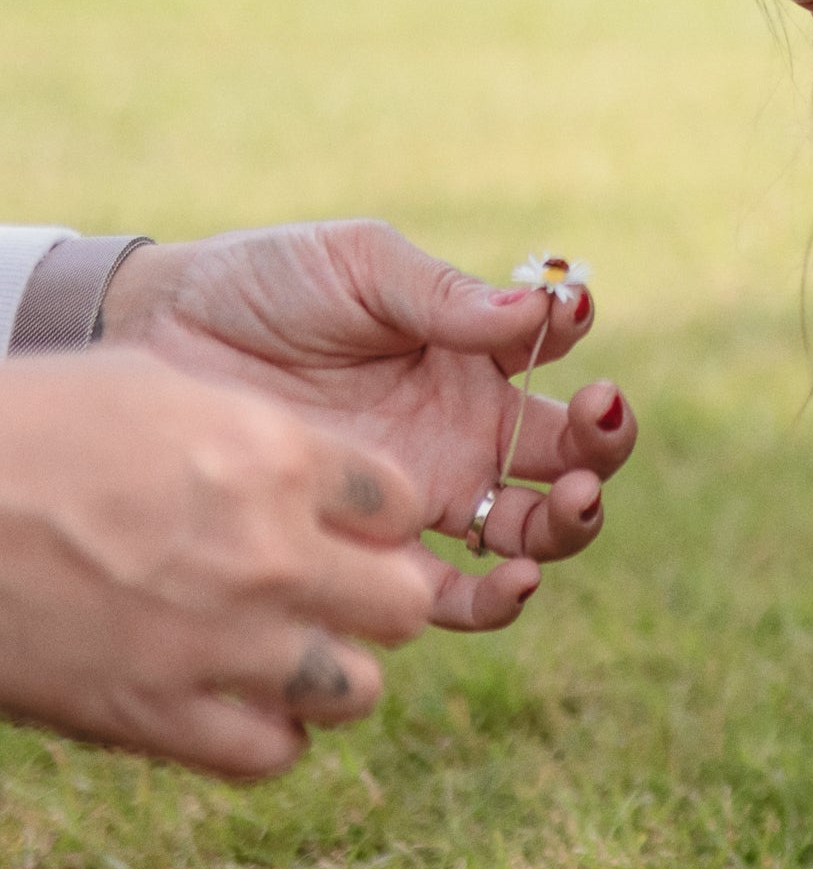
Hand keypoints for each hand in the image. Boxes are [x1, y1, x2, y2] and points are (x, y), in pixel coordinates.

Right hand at [0, 350, 437, 778]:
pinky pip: (273, 753)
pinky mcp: (154, 715)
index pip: (401, 505)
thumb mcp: (151, 388)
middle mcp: (266, 554)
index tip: (339, 523)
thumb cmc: (22, 426)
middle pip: (403, 604)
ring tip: (284, 655)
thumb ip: (257, 432)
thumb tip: (320, 470)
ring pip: (357, 690)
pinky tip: (235, 703)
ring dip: (329, 675)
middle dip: (373, 599)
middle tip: (326, 594)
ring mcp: (217, 643)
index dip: (373, 518)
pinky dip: (266, 734)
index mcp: (272, 457)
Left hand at [98, 221, 636, 632]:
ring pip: (534, 532)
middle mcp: (466, 431)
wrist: (155, 341)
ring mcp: (429, 494)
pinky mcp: (376, 548)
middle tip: (596, 421)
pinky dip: (497, 601)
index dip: (575, 335)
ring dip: (571, 523)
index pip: (558, 355)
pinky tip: (514, 582)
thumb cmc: (262, 287)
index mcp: (472, 357)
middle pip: (570, 456)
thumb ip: (444, 293)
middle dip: (603, 444)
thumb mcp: (356, 267)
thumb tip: (542, 308)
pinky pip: (453, 595)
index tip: (566, 313)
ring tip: (571, 499)